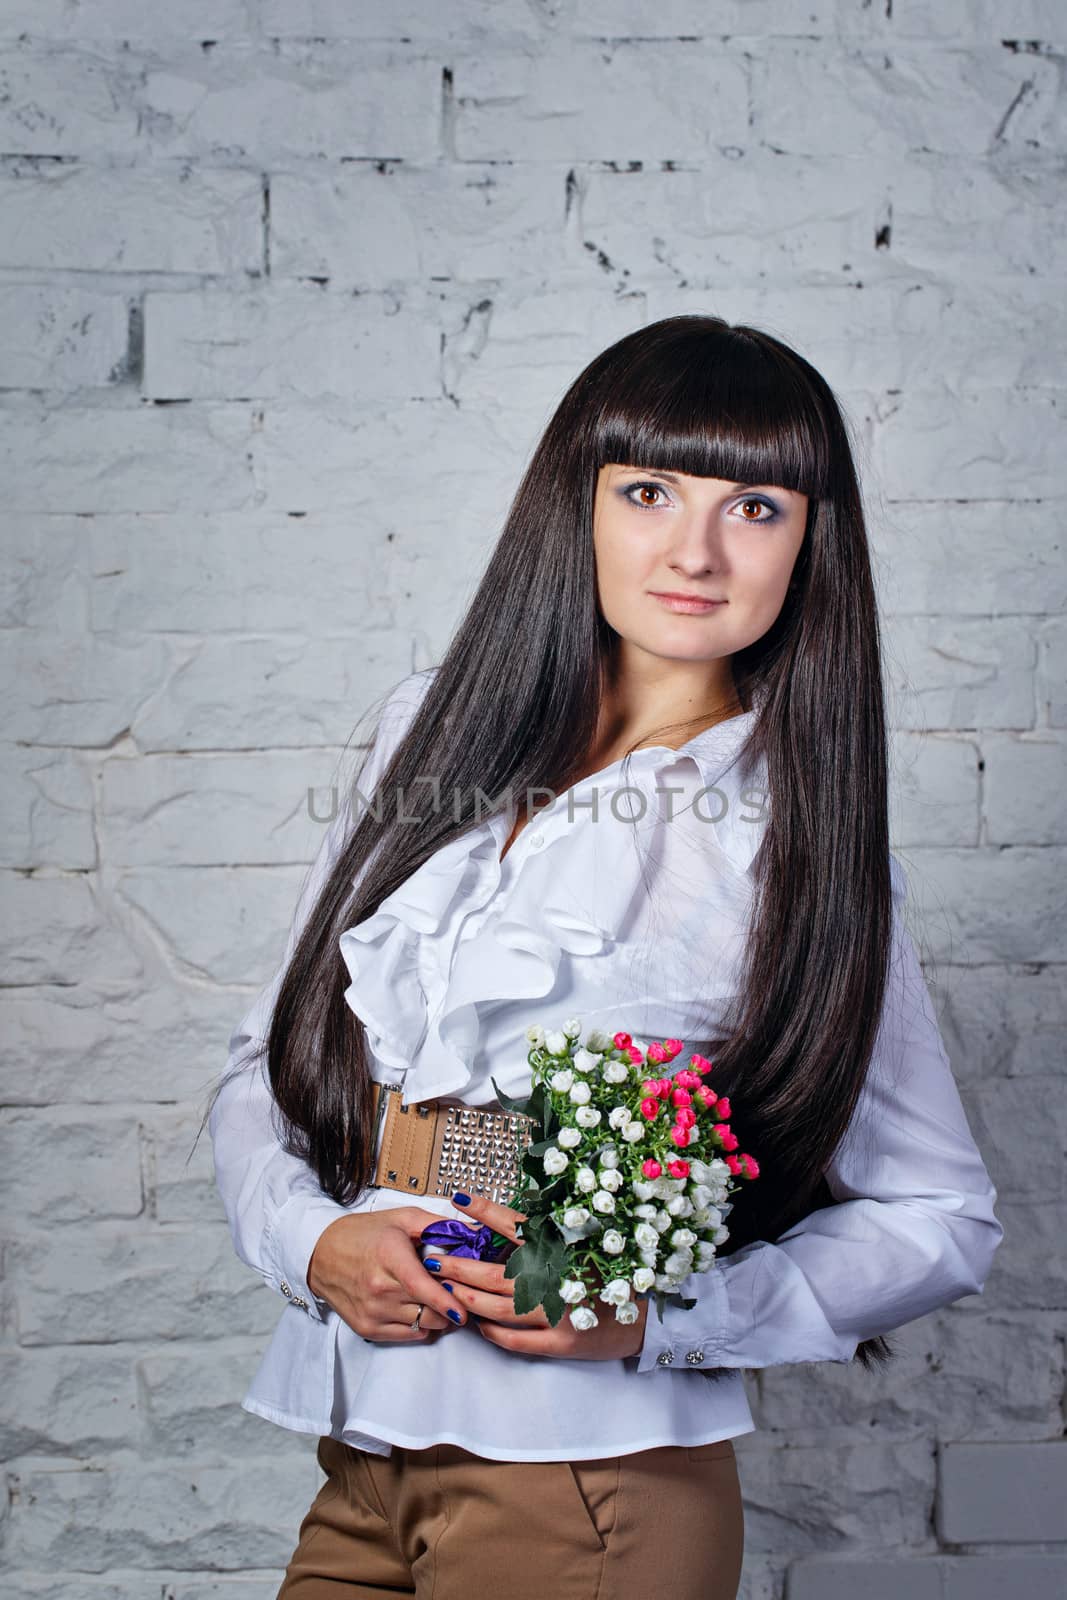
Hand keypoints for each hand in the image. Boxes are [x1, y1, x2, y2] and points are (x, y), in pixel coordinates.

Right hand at [307, 1207, 469, 1342]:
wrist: (321, 1254)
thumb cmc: (363, 1234)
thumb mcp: (402, 1218)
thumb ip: (438, 1226)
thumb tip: (474, 1232)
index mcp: (388, 1256)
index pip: (421, 1287)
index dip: (445, 1301)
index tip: (463, 1311)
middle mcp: (378, 1288)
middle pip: (428, 1310)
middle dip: (450, 1304)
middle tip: (457, 1292)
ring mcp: (372, 1311)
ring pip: (422, 1325)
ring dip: (437, 1315)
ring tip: (438, 1298)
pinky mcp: (367, 1328)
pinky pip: (408, 1335)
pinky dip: (420, 1325)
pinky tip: (418, 1307)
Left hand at [437, 1193, 649, 1360]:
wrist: (646, 1318)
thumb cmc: (612, 1274)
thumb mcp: (584, 1244)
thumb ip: (550, 1234)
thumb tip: (510, 1218)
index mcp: (564, 1248)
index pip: (516, 1226)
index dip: (485, 1212)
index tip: (457, 1200)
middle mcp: (558, 1280)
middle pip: (495, 1274)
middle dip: (459, 1266)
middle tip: (432, 1258)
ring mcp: (558, 1314)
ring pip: (499, 1309)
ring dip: (467, 1299)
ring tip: (445, 1290)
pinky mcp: (561, 1343)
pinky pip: (516, 1340)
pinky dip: (493, 1332)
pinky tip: (478, 1324)